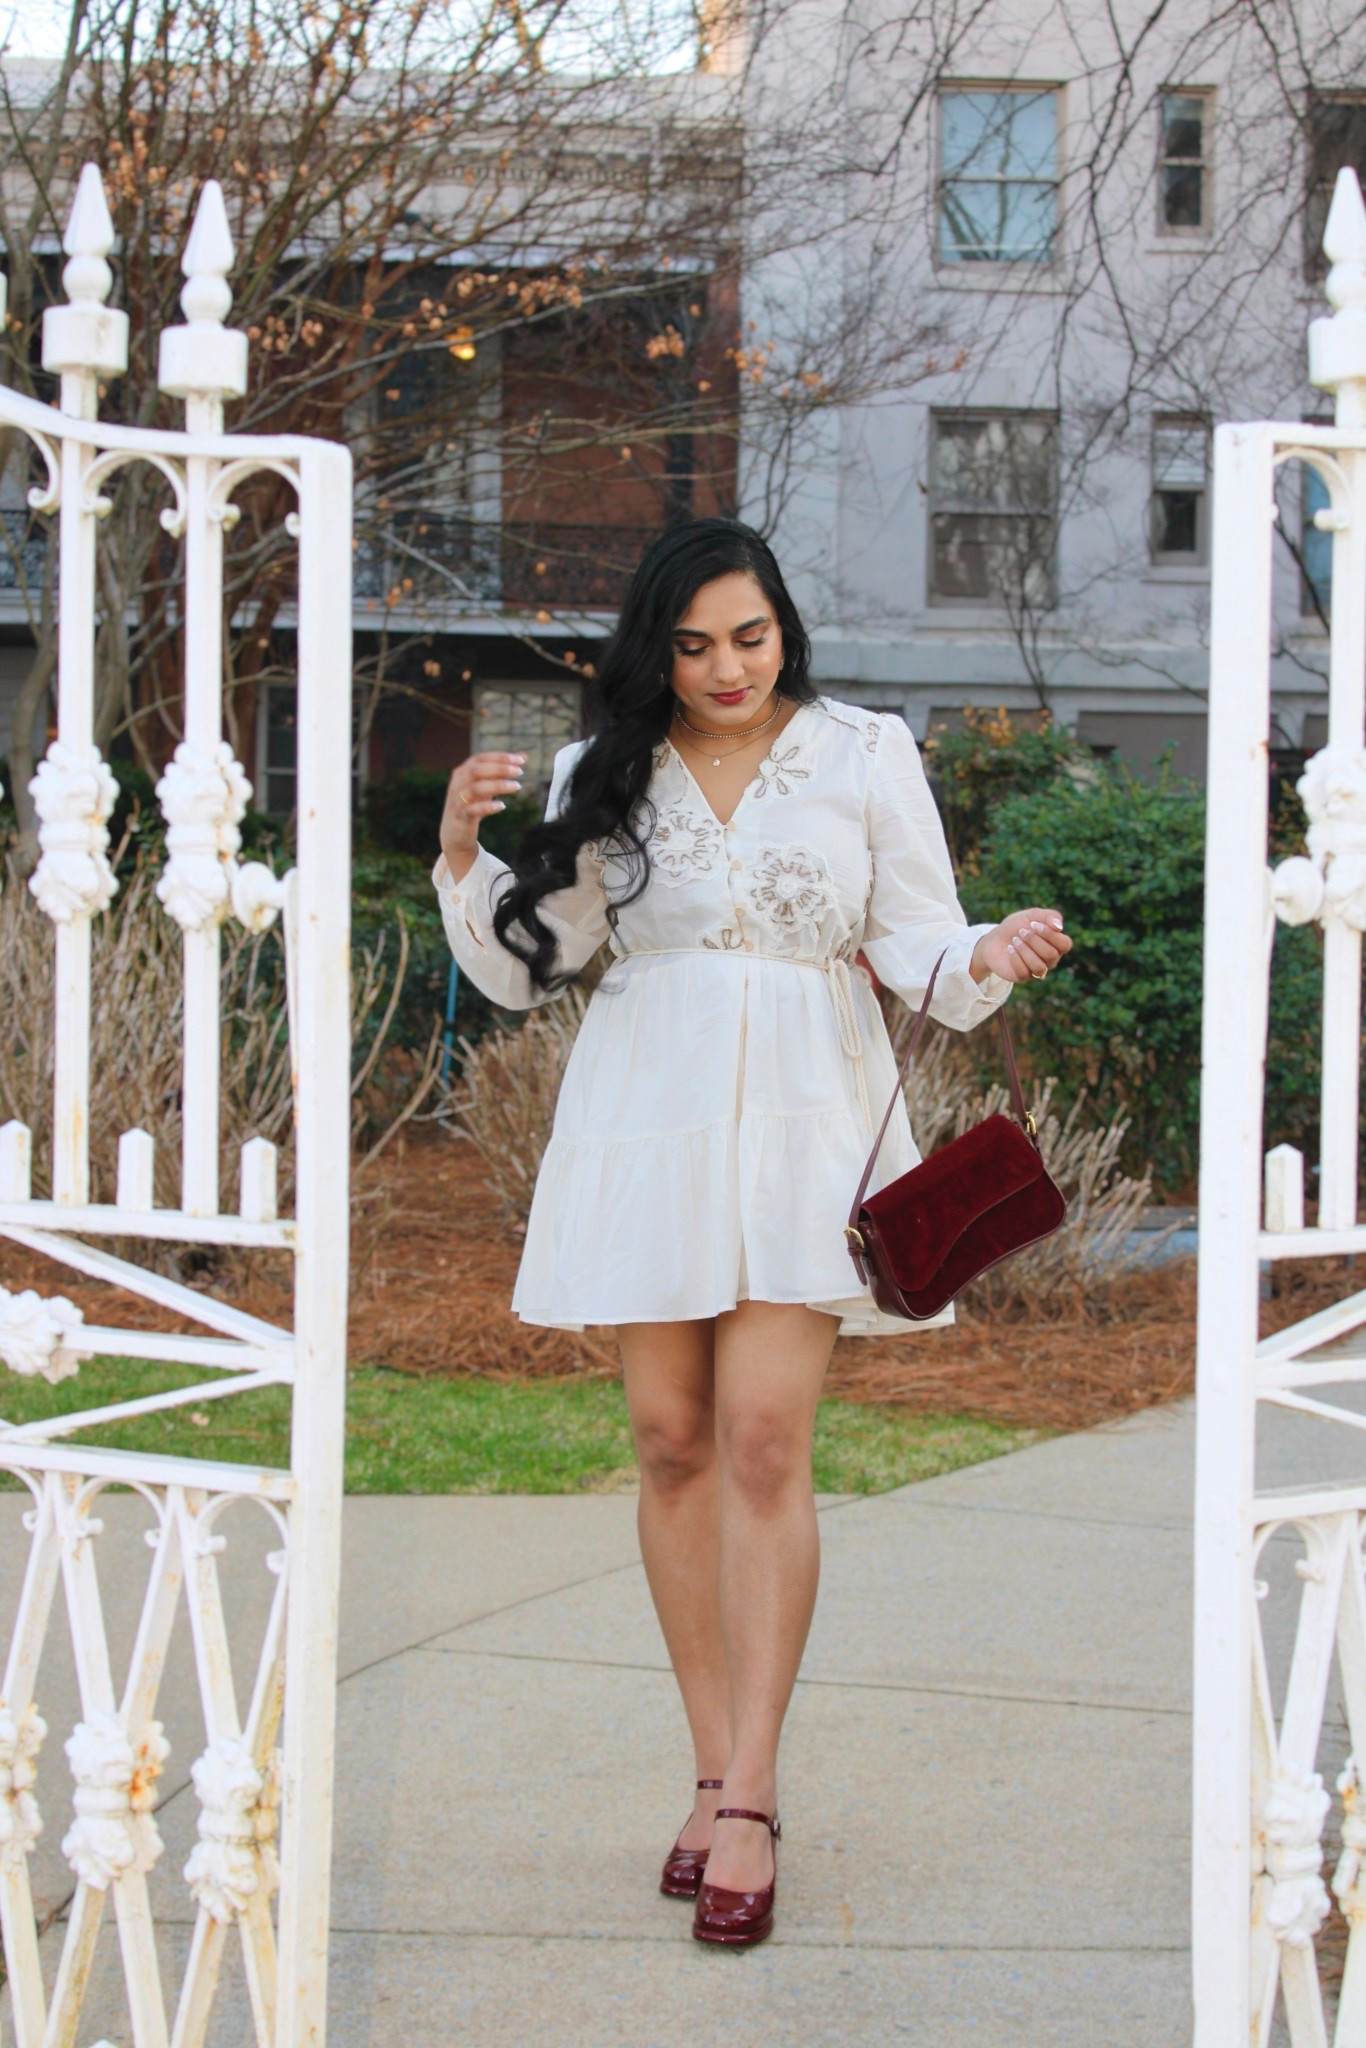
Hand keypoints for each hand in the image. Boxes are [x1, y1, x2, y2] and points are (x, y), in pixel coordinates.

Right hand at [439, 751, 525, 882]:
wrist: (454, 832)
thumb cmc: (472, 804)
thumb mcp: (486, 785)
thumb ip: (502, 771)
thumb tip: (523, 756)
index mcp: (463, 772)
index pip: (480, 758)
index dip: (500, 757)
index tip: (520, 760)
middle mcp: (458, 783)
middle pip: (476, 770)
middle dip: (499, 768)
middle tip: (520, 772)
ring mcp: (457, 799)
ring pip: (475, 788)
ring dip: (497, 786)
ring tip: (516, 786)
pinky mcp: (460, 816)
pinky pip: (472, 809)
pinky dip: (488, 807)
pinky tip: (502, 805)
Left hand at [970, 908, 1071, 984]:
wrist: (995, 939)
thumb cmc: (1017, 927)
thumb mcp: (1033, 915)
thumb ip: (1050, 916)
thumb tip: (1059, 927)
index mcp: (1056, 945)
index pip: (1065, 944)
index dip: (1051, 935)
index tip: (1034, 924)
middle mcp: (1050, 960)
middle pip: (1051, 955)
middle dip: (1034, 941)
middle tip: (1021, 931)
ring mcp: (1037, 970)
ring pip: (1039, 967)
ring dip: (1025, 950)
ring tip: (1014, 940)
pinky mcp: (1022, 977)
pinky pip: (1024, 973)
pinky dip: (1016, 959)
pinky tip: (1009, 950)